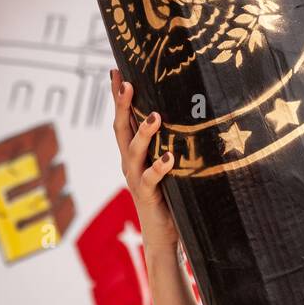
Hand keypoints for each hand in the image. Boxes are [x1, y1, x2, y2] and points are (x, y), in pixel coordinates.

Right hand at [109, 69, 180, 255]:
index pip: (123, 118)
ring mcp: (136, 178)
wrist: (163, 235)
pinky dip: (159, 167)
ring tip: (155, 116)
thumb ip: (170, 141)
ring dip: (143, 133)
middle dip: (122, 105)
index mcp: (133, 152)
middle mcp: (130, 162)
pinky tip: (169, 157)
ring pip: (134, 152)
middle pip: (121, 129)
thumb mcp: (169, 163)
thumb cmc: (170, 194)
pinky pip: (150, 179)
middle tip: (128, 83)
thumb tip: (187, 111)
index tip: (116, 69)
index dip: (118, 95)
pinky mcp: (148, 195)